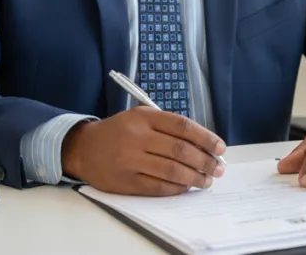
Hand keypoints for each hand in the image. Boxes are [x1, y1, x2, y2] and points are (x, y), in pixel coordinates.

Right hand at [61, 106, 225, 195]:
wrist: (85, 148)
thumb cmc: (120, 132)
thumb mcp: (141, 118)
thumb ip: (169, 127)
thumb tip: (204, 145)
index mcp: (144, 117)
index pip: (183, 126)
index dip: (206, 138)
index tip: (220, 148)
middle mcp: (137, 137)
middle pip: (180, 150)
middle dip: (205, 161)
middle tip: (218, 168)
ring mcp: (130, 160)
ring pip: (172, 170)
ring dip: (195, 177)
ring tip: (207, 180)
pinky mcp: (126, 181)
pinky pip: (158, 187)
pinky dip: (177, 188)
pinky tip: (186, 186)